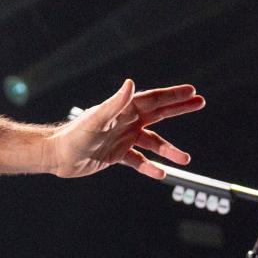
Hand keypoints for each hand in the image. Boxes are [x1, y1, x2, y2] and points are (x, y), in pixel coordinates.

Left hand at [46, 78, 204, 181]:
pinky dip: (149, 167)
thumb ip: (115, 104)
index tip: (192, 91)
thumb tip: (131, 84)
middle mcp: (125, 121)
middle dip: (179, 108)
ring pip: (152, 142)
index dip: (173, 96)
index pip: (153, 100)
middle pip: (158, 113)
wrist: (57, 156)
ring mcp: (122, 138)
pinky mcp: (116, 154)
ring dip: (168, 149)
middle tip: (201, 102)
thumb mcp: (96, 120)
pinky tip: (160, 173)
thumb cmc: (74, 136)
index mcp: (123, 110)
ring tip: (185, 159)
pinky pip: (138, 160)